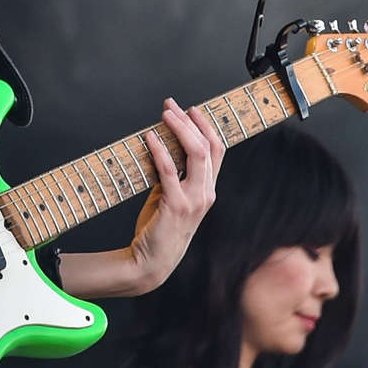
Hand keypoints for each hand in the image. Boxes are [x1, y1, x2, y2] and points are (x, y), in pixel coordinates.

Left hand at [130, 97, 225, 290]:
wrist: (151, 261)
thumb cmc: (159, 228)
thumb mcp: (170, 196)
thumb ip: (172, 175)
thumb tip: (161, 146)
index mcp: (207, 189)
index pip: (217, 151)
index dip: (206, 126)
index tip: (190, 109)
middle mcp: (206, 193)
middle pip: (208, 147)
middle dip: (190, 121)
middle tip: (172, 105)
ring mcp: (194, 200)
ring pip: (196, 154)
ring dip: (180, 129)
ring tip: (165, 114)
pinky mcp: (176, 206)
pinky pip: (170, 171)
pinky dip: (161, 150)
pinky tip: (150, 138)